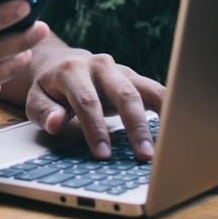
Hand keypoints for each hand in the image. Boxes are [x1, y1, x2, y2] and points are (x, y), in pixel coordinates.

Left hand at [24, 46, 164, 160]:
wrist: (61, 62)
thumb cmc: (50, 87)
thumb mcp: (36, 97)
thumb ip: (43, 111)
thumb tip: (55, 123)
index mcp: (71, 70)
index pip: (86, 100)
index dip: (95, 128)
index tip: (102, 155)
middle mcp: (99, 65)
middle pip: (123, 93)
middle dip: (134, 125)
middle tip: (143, 156)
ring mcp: (120, 70)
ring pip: (146, 90)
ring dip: (161, 118)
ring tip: (172, 145)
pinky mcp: (135, 78)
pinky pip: (157, 92)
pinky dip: (171, 109)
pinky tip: (182, 129)